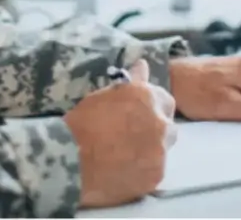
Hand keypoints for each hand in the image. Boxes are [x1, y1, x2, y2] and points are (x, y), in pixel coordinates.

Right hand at [63, 60, 177, 208]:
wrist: (71, 160)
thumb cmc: (83, 122)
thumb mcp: (104, 96)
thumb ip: (131, 82)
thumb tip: (142, 64)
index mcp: (148, 98)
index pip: (165, 100)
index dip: (151, 108)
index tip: (138, 114)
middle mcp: (161, 123)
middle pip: (168, 126)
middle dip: (154, 129)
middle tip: (131, 135)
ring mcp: (160, 152)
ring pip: (162, 150)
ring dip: (150, 150)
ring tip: (125, 154)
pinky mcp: (156, 176)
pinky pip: (154, 171)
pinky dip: (143, 170)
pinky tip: (124, 169)